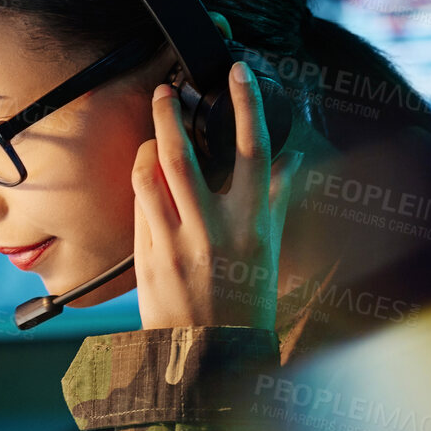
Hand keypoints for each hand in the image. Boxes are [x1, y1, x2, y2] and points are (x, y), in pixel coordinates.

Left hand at [132, 61, 295, 329]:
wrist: (210, 357)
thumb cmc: (246, 305)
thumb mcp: (270, 254)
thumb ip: (276, 203)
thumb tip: (290, 162)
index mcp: (253, 227)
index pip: (254, 152)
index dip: (246, 105)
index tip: (238, 73)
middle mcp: (213, 232)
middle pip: (182, 155)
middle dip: (168, 112)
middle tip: (164, 89)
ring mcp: (175, 246)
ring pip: (150, 176)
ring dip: (146, 145)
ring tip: (151, 132)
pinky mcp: (147, 260)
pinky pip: (140, 208)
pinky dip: (143, 185)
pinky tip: (148, 178)